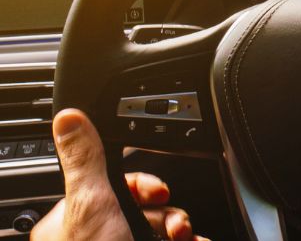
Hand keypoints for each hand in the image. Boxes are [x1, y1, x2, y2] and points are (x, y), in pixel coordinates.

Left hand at [31, 109, 206, 240]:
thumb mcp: (90, 205)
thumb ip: (86, 160)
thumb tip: (68, 118)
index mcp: (73, 223)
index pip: (111, 186)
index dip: (140, 184)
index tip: (157, 190)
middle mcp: (97, 240)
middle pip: (143, 209)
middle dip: (168, 212)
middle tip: (173, 224)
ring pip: (162, 232)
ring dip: (182, 231)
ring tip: (185, 240)